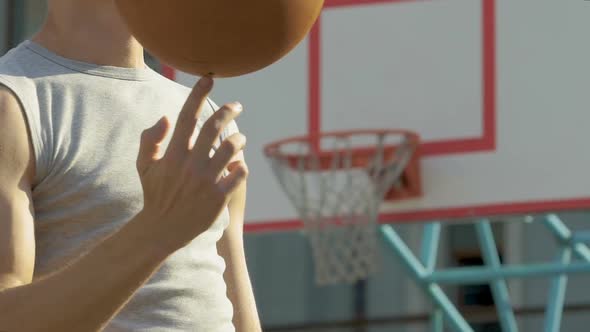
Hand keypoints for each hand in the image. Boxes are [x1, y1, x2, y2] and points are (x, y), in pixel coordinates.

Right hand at [135, 77, 247, 251]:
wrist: (162, 230)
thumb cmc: (155, 194)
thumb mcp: (144, 166)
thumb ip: (150, 139)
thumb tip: (166, 117)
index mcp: (173, 154)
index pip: (187, 117)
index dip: (198, 95)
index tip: (208, 79)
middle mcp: (191, 164)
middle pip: (214, 127)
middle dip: (229, 111)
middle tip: (237, 105)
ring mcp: (206, 181)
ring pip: (232, 148)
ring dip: (239, 138)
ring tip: (240, 138)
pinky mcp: (219, 197)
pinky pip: (239, 172)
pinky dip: (241, 165)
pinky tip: (237, 165)